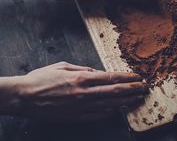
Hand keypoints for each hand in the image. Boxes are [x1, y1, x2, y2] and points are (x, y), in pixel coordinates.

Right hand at [15, 62, 147, 121]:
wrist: (25, 97)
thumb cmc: (42, 78)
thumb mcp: (63, 65)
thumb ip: (82, 68)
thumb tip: (96, 72)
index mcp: (81, 77)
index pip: (111, 77)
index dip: (127, 77)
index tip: (138, 77)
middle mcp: (85, 93)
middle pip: (115, 91)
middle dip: (132, 90)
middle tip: (145, 88)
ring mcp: (81, 107)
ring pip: (110, 105)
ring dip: (125, 101)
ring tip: (136, 99)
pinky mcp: (76, 117)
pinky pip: (98, 116)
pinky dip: (111, 112)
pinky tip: (118, 109)